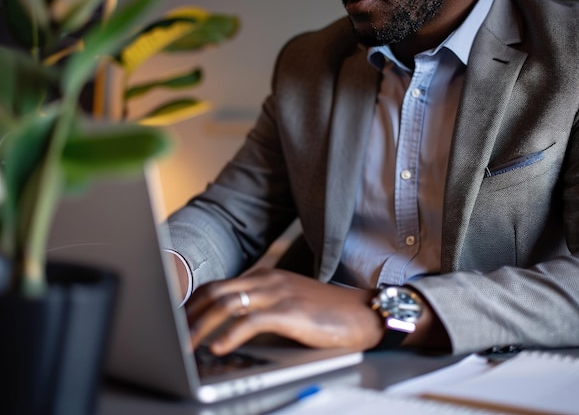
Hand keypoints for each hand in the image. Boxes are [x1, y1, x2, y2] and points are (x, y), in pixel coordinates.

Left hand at [185, 268, 383, 354]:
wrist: (362, 314)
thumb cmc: (324, 313)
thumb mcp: (286, 304)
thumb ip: (258, 309)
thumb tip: (225, 330)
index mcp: (263, 276)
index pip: (217, 286)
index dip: (191, 305)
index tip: (176, 324)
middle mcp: (266, 279)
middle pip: (214, 291)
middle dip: (188, 315)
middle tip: (171, 337)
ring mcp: (278, 293)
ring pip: (226, 304)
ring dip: (200, 327)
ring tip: (185, 347)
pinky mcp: (290, 310)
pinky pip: (250, 320)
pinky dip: (229, 334)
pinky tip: (218, 348)